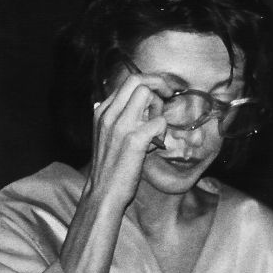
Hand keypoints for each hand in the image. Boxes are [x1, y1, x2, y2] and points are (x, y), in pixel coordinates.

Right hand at [87, 73, 169, 205]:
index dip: (151, 81)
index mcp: (102, 111)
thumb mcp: (108, 135)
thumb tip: (144, 106)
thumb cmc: (111, 167)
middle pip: (138, 80)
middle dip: (160, 83)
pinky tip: (155, 146)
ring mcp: (121, 125)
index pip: (128, 81)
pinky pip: (159, 121)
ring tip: (156, 129)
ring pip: (147, 93)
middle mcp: (109, 114)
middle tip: (170, 96)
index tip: (164, 89)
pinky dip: (163, 132)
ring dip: (159, 108)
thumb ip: (121, 118)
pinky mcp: (134, 139)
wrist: (103, 192)